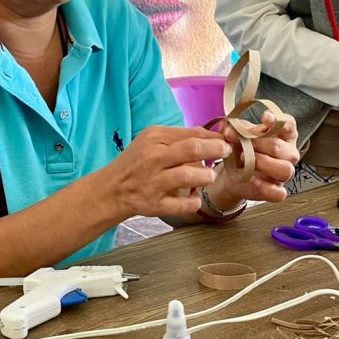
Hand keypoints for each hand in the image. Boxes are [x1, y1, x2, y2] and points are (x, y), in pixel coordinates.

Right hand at [107, 125, 229, 218]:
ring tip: (210, 176)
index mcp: (154, 138)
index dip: (214, 137)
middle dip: (216, 150)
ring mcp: (153, 182)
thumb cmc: (137, 163)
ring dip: (205, 176)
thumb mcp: (153, 141)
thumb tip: (213, 134)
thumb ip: (181, 137)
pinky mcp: (154, 204)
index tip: (227, 141)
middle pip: (191, 149)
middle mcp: (153, 158)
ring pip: (187, 175)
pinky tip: (196, 198)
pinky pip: (180, 204)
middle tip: (227, 153)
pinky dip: (193, 202)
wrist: (112, 189)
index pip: (191, 133)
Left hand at [206, 111, 299, 208]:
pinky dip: (265, 187)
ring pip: (285, 169)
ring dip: (261, 163)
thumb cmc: (241, 149)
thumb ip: (236, 129)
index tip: (264, 117)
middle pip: (278, 146)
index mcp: (284, 134)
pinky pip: (279, 193)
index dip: (278, 120)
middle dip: (255, 142)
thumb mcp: (238, 134)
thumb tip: (229, 129)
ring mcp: (285, 173)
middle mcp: (289, 152)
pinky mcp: (278, 191)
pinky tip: (252, 180)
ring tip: (243, 160)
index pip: (288, 124)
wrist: (232, 174)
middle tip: (237, 141)